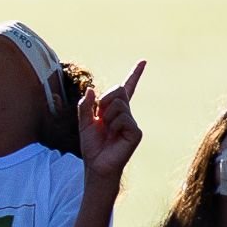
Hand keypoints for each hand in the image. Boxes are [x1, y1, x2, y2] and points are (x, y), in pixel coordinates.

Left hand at [79, 61, 145, 180]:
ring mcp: (132, 122)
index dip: (134, 75)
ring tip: (106, 130)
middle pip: (118, 90)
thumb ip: (86, 106)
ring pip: (118, 104)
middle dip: (104, 100)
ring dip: (106, 116)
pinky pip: (123, 118)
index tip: (143, 61)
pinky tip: (114, 135)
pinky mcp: (136, 132)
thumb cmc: (92, 145)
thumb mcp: (83, 122)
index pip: (126, 89)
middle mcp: (126, 114)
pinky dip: (113, 125)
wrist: (96, 164)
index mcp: (115, 110)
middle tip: (100, 117)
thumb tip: (91, 89)